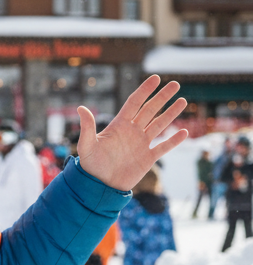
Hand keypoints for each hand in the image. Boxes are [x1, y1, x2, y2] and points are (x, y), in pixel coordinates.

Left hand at [77, 75, 187, 191]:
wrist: (99, 187)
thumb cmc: (90, 166)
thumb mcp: (87, 145)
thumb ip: (87, 127)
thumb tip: (81, 108)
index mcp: (119, 125)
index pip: (135, 103)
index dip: (145, 90)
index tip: (156, 78)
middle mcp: (132, 132)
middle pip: (150, 110)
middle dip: (162, 97)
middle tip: (175, 84)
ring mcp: (141, 145)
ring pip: (159, 125)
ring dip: (171, 114)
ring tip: (183, 101)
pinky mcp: (147, 159)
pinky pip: (163, 147)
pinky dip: (173, 141)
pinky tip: (184, 132)